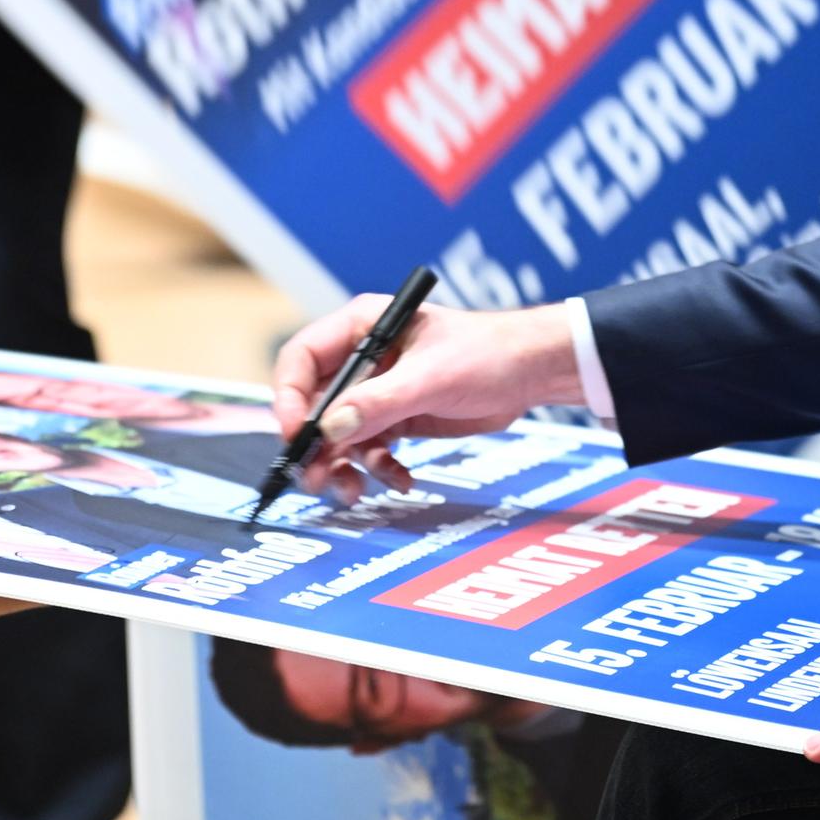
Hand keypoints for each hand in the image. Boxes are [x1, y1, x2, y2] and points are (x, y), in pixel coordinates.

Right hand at [273, 297, 584, 493]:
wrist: (531, 372)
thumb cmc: (488, 352)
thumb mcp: (431, 377)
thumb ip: (381, 402)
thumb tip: (331, 427)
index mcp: (362, 328)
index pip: (302, 359)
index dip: (288, 397)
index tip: (294, 434)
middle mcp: (364, 360)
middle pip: (314, 404)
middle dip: (314, 444)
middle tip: (317, 477)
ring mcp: (379, 391)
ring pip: (339, 435)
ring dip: (342, 466)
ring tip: (352, 491)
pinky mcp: (398, 418)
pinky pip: (371, 450)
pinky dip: (378, 470)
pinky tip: (400, 480)